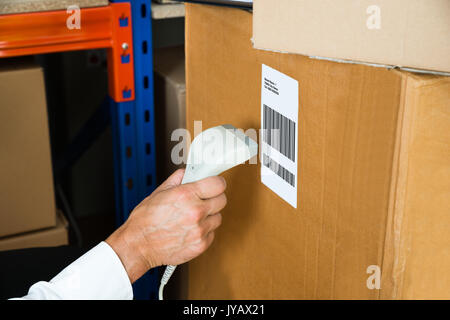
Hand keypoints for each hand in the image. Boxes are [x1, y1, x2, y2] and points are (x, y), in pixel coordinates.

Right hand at [106, 169, 226, 282]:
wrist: (138, 246)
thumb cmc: (144, 221)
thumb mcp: (158, 193)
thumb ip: (177, 180)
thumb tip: (187, 172)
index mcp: (186, 195)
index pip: (218, 184)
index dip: (216, 183)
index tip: (214, 184)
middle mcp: (195, 212)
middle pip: (222, 200)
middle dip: (214, 198)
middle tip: (203, 200)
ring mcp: (199, 230)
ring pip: (218, 217)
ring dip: (209, 216)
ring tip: (193, 218)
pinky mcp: (201, 245)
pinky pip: (212, 233)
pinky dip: (204, 231)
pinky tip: (191, 229)